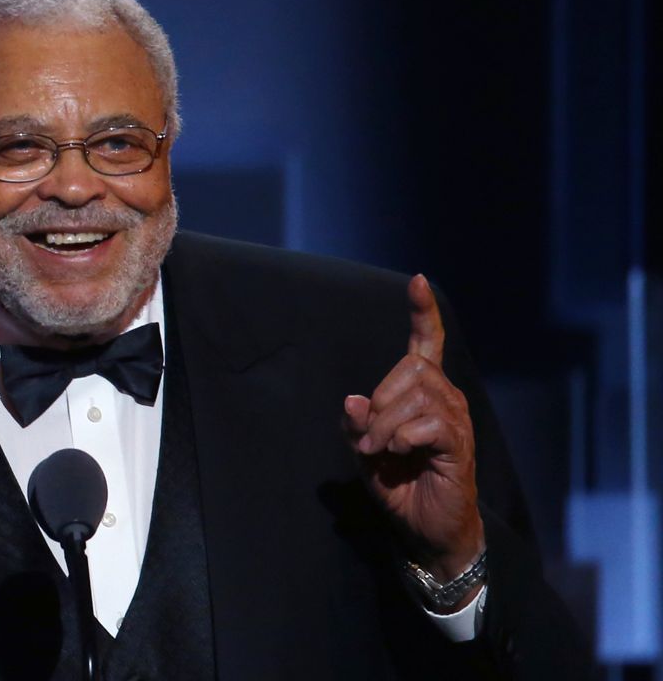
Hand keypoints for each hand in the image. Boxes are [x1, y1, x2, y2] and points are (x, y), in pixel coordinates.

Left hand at [342, 274, 484, 582]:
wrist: (426, 529)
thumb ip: (356, 425)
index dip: (422, 313)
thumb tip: (352, 399)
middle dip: (378, 403)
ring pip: (416, 396)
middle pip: (411, 369)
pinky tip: (396, 454)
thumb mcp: (365, 452)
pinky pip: (427, 423)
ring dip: (385, 425)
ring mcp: (456, 419)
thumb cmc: (399, 486)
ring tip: (380, 452)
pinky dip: (400, 437)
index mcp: (424, 392)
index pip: (427, 344)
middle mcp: (447, 397)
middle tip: (369, 441)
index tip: (417, 281)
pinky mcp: (459, 444)